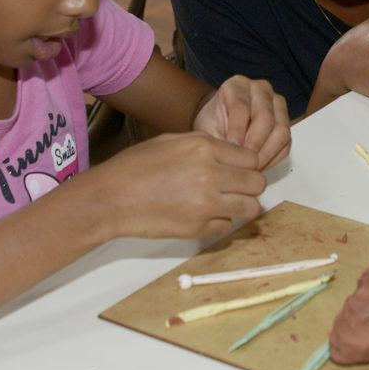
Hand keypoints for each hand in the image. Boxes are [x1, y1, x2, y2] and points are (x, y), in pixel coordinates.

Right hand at [96, 132, 266, 237]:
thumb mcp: (173, 141)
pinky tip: (203, 215)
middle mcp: (211, 174)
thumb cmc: (136, 166)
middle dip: (249, 186)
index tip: (238, 171)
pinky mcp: (198, 228)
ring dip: (241, 206)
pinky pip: (226, 226)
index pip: (252, 159)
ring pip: (250, 207)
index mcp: (205, 148)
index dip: (247, 166)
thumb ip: (206, 146)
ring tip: (224, 203)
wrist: (111, 197)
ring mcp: (206, 203)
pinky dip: (219, 222)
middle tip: (234, 188)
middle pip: (257, 183)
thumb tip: (230, 155)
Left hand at [193, 75, 290, 169]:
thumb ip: (216, 140)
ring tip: (251, 167)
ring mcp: (276, 104)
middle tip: (243, 162)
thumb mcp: (207, 130)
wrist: (220, 124)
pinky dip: (273, 158)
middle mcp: (260, 89)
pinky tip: (259, 166)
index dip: (237, 131)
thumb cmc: (213, 124)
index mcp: (237, 85)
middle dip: (254, 144)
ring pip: (281, 130)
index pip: (241, 106)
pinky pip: (286, 143)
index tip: (231, 150)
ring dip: (266, 153)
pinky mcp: (286, 121)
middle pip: (265, 117)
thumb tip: (228, 158)